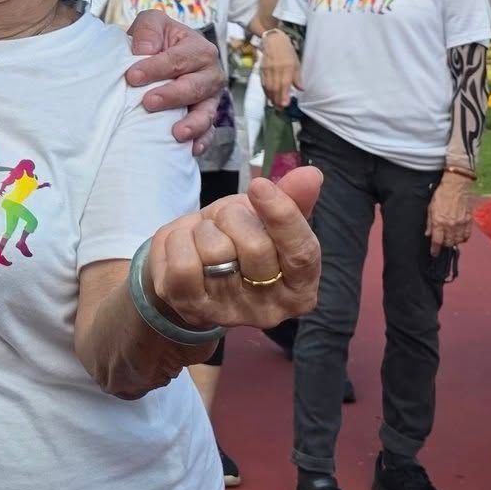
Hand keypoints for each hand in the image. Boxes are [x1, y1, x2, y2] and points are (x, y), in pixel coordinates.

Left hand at [124, 10, 224, 148]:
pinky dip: (202, 141)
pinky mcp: (206, 117)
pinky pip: (209, 132)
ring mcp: (210, 98)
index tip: (132, 77)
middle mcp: (210, 73)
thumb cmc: (156, 40)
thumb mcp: (151, 23)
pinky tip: (191, 150)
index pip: (178, 59)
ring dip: (193, 123)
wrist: (161, 57)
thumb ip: (148, 30)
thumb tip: (144, 50)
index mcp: (198, 48)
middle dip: (172, 95)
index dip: (155, 68)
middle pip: (195, 87)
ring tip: (176, 133)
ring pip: (206, 112)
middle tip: (148, 102)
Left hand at [147, 169, 323, 330]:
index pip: (302, 253)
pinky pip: (183, 264)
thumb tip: (311, 174)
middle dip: (233, 216)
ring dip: (204, 229)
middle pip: (255, 247)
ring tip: (206, 236)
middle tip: (226, 218)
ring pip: (215, 251)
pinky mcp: (192, 310)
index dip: (282, 214)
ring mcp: (230, 314)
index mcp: (300, 289)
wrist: (192, 264)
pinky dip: (179, 241)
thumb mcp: (268, 217)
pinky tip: (185, 246)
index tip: (259, 185)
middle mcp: (270, 310)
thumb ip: (293, 198)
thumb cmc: (239, 239)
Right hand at [259, 32, 298, 108]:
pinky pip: (263, 83)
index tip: (285, 104)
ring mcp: (267, 70)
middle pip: (275, 88)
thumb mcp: (296, 62)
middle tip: (280, 109)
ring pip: (268, 87)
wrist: (273, 41)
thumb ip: (297, 77)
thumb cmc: (287, 51)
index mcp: (287, 67)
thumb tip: (301, 89)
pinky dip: (266, 91)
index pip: (284, 84)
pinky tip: (269, 96)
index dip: (284, 95)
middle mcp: (276, 69)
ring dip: (271, 97)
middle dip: (277, 100)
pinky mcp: (262, 70)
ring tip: (275, 105)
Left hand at [426, 170, 475, 254]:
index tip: (434, 253)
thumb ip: (430, 223)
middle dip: (444, 244)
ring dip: (453, 242)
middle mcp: (451, 225)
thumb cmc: (441, 195)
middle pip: (448, 242)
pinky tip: (459, 236)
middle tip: (441, 242)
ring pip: (458, 240)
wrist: (456, 186)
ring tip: (450, 239)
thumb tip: (428, 234)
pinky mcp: (468, 221)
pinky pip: (467, 235)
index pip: (437, 241)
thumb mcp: (430, 208)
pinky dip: (463, 238)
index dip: (435, 249)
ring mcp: (461, 224)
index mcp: (439, 222)